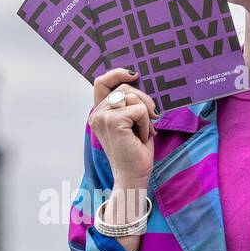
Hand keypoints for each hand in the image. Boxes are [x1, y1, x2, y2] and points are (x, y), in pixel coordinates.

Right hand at [90, 67, 159, 189]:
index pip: (102, 82)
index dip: (117, 74)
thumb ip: (130, 103)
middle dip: (144, 99)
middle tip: (152, 118)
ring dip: (145, 114)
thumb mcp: (132, 122)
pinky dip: (146, 123)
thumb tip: (139, 82)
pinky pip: (139, 110)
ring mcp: (102, 117)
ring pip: (132, 96)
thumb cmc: (135, 152)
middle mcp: (97, 114)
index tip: (134, 75)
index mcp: (100, 113)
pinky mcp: (112, 122)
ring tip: (143, 132)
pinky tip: (141, 138)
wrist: (133, 176)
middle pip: (125, 88)